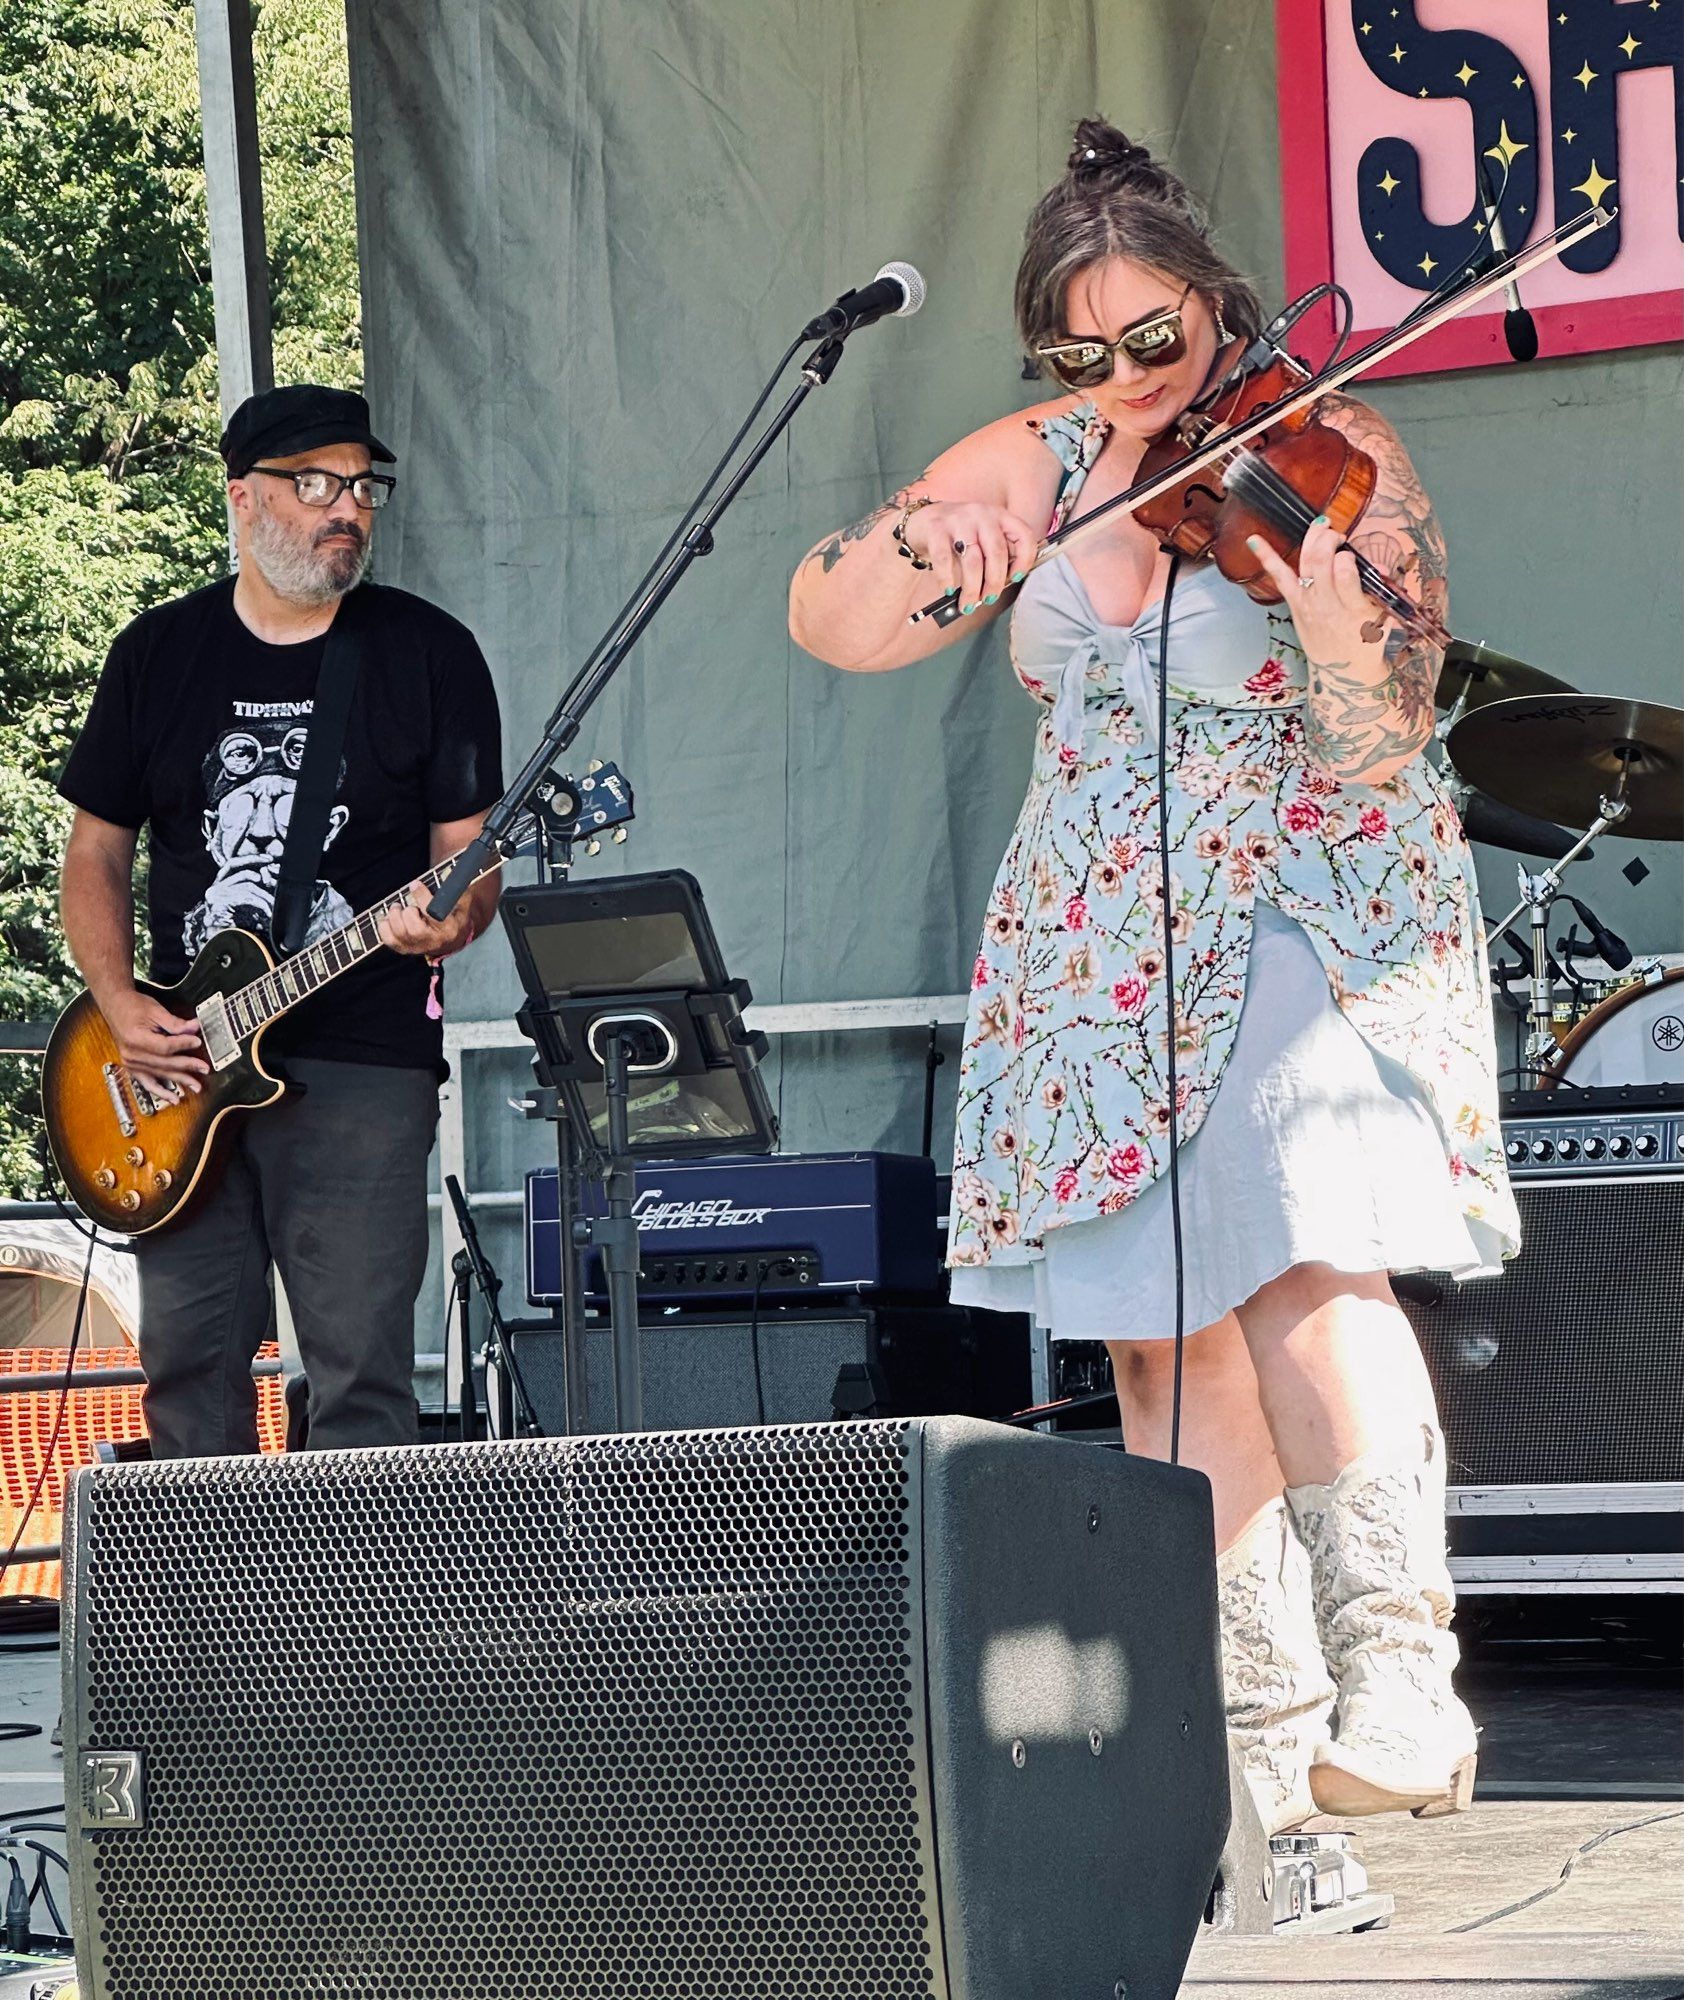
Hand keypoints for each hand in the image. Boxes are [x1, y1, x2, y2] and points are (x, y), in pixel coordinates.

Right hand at [102, 987, 207, 1098]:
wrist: (115, 1006)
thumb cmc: (133, 1006)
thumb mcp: (156, 1010)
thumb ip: (176, 1023)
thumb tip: (195, 1029)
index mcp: (135, 1038)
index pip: (165, 1047)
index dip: (183, 1044)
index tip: (198, 1041)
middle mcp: (131, 1054)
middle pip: (164, 1064)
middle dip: (187, 1066)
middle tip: (204, 1068)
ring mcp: (130, 1062)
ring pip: (159, 1074)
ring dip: (179, 1081)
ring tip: (195, 1087)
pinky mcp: (132, 1066)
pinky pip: (147, 1083)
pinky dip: (160, 1091)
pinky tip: (173, 1098)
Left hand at [378, 881, 475, 957]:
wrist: (450, 939)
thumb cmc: (453, 917)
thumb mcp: (461, 903)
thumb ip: (457, 888)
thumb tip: (452, 871)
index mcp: (449, 928)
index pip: (434, 914)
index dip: (422, 897)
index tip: (415, 884)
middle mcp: (433, 941)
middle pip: (415, 929)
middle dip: (407, 912)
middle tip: (406, 904)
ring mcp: (417, 947)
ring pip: (400, 933)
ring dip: (394, 916)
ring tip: (398, 908)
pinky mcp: (404, 949)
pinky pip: (388, 939)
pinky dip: (384, 926)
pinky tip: (390, 918)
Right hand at [903, 501, 1043, 614]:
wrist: (924, 521)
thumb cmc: (960, 537)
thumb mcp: (984, 538)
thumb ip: (996, 556)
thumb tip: (998, 589)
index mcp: (1000, 516)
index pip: (1023, 535)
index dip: (1024, 560)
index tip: (1014, 579)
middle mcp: (982, 514)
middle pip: (997, 553)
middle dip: (994, 582)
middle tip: (988, 599)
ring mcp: (959, 519)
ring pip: (972, 560)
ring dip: (972, 588)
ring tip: (967, 604)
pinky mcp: (936, 528)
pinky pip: (944, 559)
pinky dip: (947, 579)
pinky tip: (948, 590)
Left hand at [1247, 517, 1384, 664]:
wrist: (1342, 670)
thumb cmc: (1365, 642)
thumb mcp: (1382, 618)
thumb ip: (1380, 590)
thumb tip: (1379, 565)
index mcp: (1353, 609)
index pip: (1345, 572)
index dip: (1347, 557)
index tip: (1351, 556)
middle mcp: (1326, 605)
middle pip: (1321, 562)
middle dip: (1329, 540)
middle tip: (1338, 537)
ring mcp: (1307, 603)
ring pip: (1305, 562)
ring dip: (1312, 539)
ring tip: (1322, 526)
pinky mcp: (1294, 603)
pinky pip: (1280, 577)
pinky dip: (1267, 557)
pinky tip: (1253, 540)